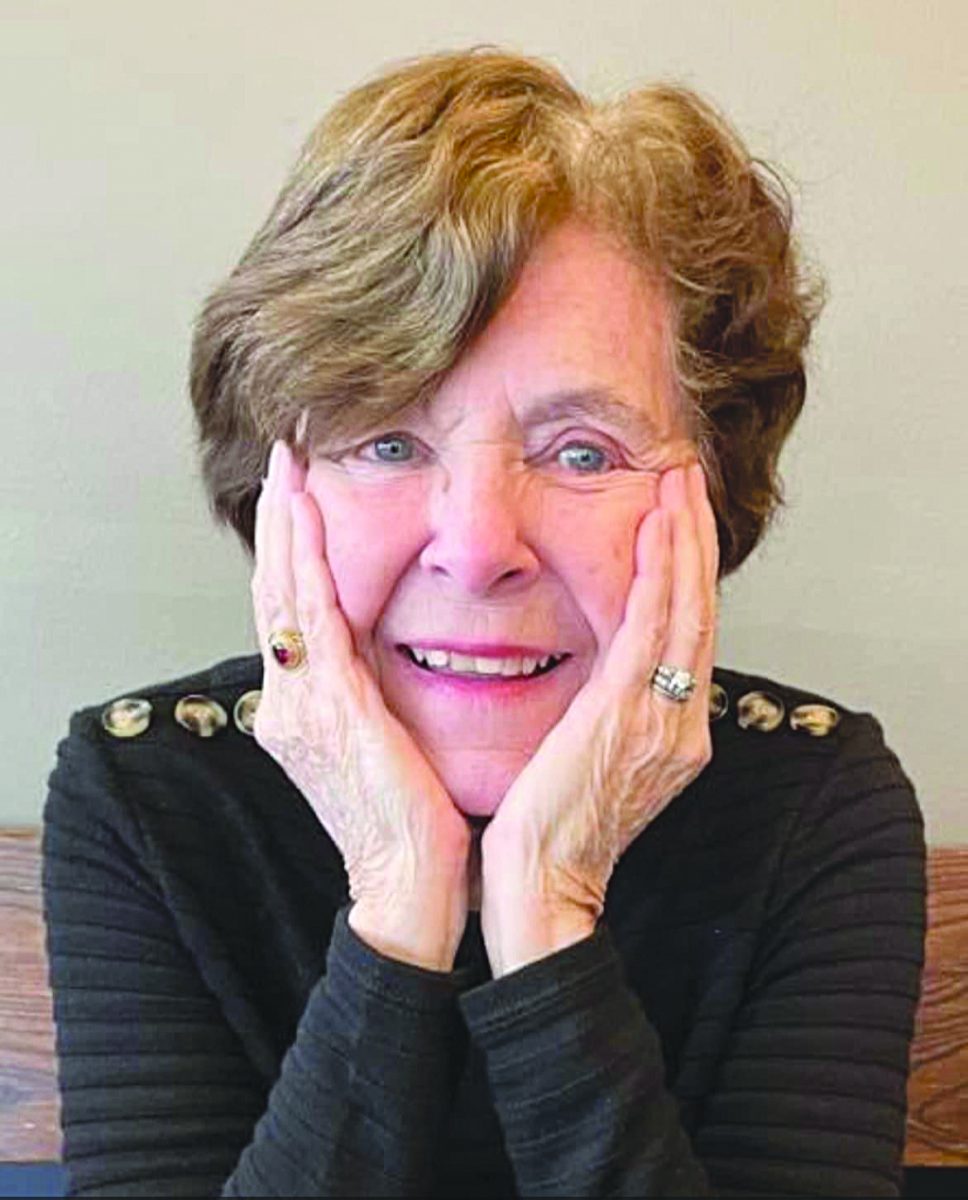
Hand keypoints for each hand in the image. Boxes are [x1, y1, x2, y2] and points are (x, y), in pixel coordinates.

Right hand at [250, 440, 471, 969]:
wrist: (413, 886)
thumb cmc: (412, 821)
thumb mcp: (386, 745)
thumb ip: (374, 695)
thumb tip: (387, 653)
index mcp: (306, 709)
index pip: (292, 613)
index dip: (292, 550)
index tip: (300, 494)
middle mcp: (291, 700)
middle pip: (276, 591)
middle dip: (280, 522)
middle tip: (285, 458)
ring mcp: (300, 704)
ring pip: (285, 595)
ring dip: (288, 526)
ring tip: (290, 468)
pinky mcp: (328, 708)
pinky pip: (311, 619)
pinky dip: (306, 563)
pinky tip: (308, 516)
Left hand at [479, 461, 717, 970]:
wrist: (544, 888)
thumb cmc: (552, 831)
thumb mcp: (592, 762)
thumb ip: (609, 713)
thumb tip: (596, 674)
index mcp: (673, 731)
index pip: (687, 633)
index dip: (687, 569)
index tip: (678, 516)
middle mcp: (682, 720)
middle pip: (699, 609)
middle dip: (696, 538)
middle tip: (688, 478)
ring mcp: (665, 717)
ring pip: (685, 608)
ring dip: (684, 539)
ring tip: (679, 483)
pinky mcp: (631, 712)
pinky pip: (653, 627)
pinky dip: (659, 573)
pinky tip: (656, 528)